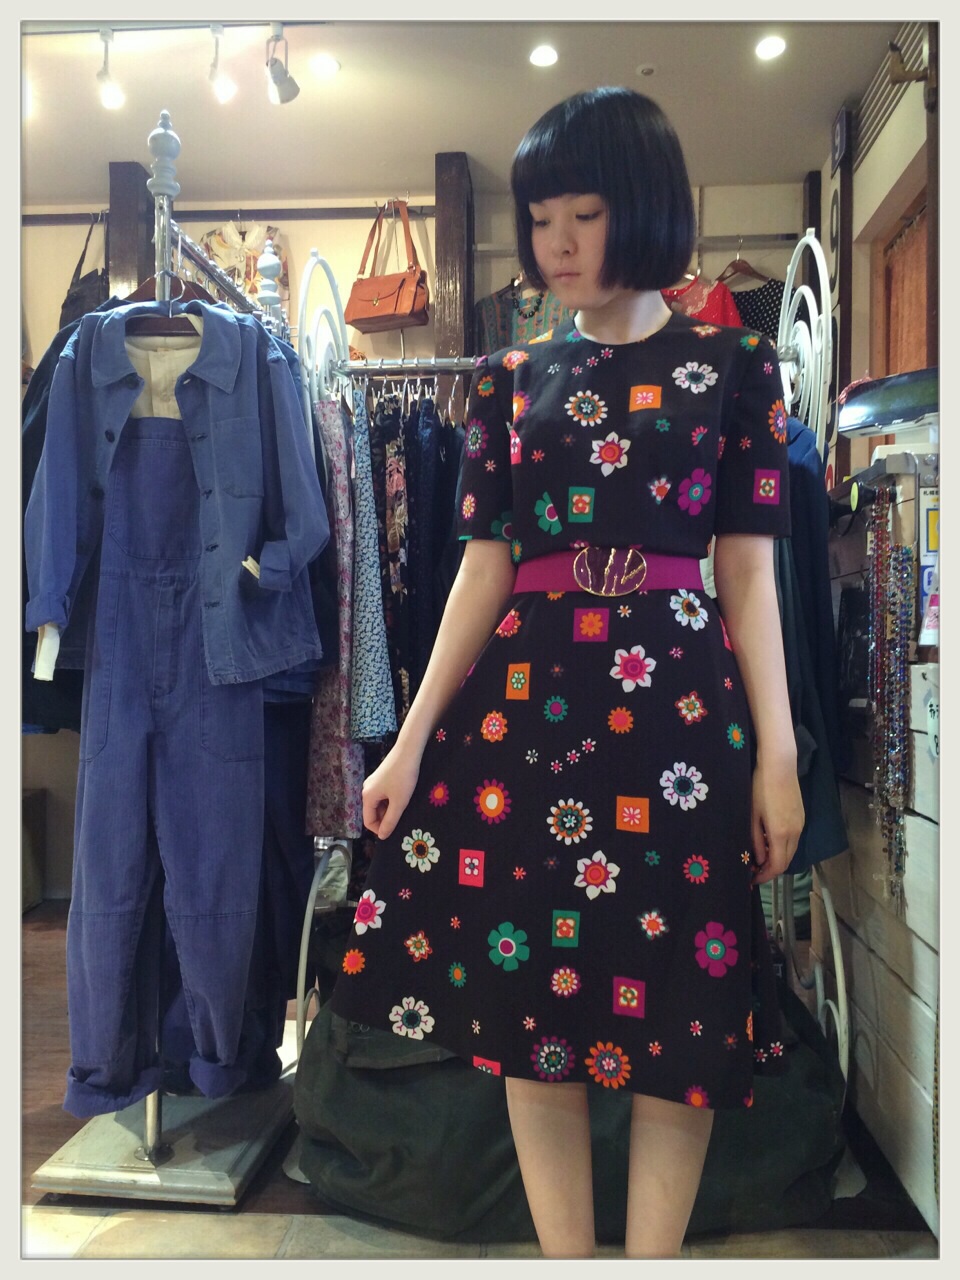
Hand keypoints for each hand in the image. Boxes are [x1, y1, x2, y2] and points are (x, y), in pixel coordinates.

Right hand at [362, 749, 420, 840]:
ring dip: (390, 809)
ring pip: (379, 804)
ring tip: (404, 807)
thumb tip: (382, 836)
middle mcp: (367, 789)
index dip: (380, 829)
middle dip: (385, 819)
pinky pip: (383, 795)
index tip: (395, 830)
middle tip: (402, 819)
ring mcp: (374, 782)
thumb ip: (390, 821)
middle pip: (373, 812)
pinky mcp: (381, 777)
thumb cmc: (404, 777)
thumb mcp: (399, 802)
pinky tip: (403, 797)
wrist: (409, 750)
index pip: (368, 821)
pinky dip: (391, 800)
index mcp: (367, 796)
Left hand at [749, 760, 803, 885]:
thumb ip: (756, 841)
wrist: (780, 765)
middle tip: (754, 870)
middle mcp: (795, 832)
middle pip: (787, 861)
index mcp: (781, 834)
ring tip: (760, 856)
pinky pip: (794, 839)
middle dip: (771, 869)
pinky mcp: (802, 817)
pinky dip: (783, 846)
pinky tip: (770, 841)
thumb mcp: (752, 816)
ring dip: (778, 858)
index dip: (765, 876)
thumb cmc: (761, 788)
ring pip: (791, 850)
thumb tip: (759, 861)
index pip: (777, 866)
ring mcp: (801, 824)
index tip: (752, 879)